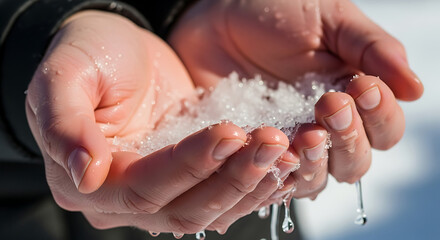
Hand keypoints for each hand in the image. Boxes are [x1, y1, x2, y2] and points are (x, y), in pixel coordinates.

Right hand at [25, 10, 298, 233]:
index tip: (230, 130)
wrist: (117, 50)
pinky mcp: (188, 181)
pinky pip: (225, 196)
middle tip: (272, 143)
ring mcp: (160, 194)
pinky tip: (283, 164)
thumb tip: (86, 174)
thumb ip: (65, 125)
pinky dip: (256, 184)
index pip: (143, 189)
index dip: (189, 164)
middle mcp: (125, 200)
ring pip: (210, 210)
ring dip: (252, 183)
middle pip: (184, 210)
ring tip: (286, 151)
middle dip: (232, 178)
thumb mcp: (64, 76)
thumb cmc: (88, 55)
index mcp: (88, 181)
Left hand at [169, 0, 422, 199]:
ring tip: (304, 133)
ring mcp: (286, 144)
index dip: (379, 117)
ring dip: (314, 161)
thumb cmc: (276, 11)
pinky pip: (268, 178)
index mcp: (351, 99)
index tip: (363, 88)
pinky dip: (273, 170)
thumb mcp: (330, 19)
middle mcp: (323, 129)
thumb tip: (414, 89)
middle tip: (330, 104)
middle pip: (353, 163)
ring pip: (315, 179)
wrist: (218, 16)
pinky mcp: (251, 152)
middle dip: (347, 138)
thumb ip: (372, 50)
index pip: (383, 130)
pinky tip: (268, 147)